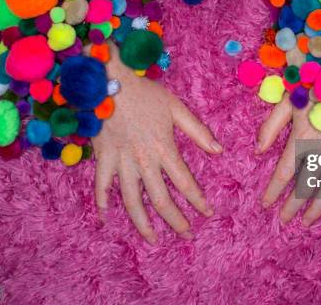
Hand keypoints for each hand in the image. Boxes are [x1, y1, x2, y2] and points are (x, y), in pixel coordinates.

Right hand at [92, 48, 221, 243]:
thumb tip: (218, 151)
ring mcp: (121, 161)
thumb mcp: (176, 108)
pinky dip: (102, 203)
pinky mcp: (103, 158)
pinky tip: (106, 219)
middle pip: (160, 199)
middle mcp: (143, 161)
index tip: (208, 213)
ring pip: (131, 200)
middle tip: (187, 235)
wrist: (109, 81)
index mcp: (164, 148)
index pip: (185, 182)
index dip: (198, 200)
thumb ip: (198, 131)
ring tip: (153, 240)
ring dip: (143, 223)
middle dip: (175, 221)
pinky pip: (101, 185)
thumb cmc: (145, 93)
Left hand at [257, 95, 320, 225]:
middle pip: (305, 187)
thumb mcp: (288, 100)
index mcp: (301, 138)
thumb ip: (270, 126)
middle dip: (293, 206)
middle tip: (284, 220)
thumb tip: (258, 151)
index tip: (265, 204)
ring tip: (307, 223)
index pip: (284, 173)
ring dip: (318, 208)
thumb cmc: (315, 84)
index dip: (273, 191)